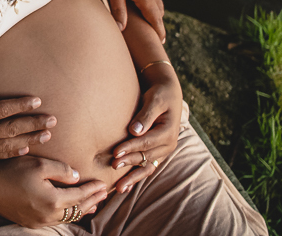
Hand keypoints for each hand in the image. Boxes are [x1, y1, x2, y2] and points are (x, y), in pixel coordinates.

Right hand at [0, 156, 107, 227]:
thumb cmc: (10, 172)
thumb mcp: (38, 164)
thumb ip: (61, 170)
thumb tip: (77, 176)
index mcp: (53, 201)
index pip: (80, 196)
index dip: (93, 189)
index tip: (104, 183)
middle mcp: (48, 216)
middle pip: (77, 210)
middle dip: (92, 201)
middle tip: (104, 193)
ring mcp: (39, 222)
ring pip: (67, 217)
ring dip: (81, 209)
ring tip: (93, 203)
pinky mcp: (31, 222)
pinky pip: (56, 220)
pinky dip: (67, 213)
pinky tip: (70, 208)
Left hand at [100, 0, 165, 41]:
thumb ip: (118, 8)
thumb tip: (121, 28)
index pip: (155, 20)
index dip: (158, 32)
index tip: (161, 43)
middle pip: (158, 13)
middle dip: (156, 24)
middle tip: (155, 37)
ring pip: (156, 2)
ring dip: (153, 13)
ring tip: (149, 22)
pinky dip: (150, 2)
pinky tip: (143, 1)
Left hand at [110, 69, 181, 192]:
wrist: (168, 95)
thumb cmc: (160, 95)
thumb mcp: (155, 100)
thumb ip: (145, 115)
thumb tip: (134, 130)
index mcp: (168, 132)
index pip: (147, 142)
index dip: (132, 147)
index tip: (116, 152)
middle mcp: (168, 145)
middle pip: (146, 156)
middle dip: (129, 162)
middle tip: (113, 166)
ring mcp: (163, 151)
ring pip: (147, 167)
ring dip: (133, 177)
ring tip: (119, 188)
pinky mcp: (157, 153)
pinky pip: (147, 167)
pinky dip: (136, 176)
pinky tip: (125, 186)